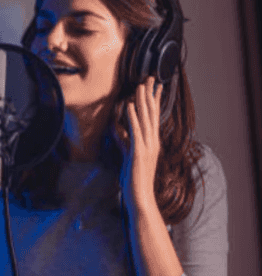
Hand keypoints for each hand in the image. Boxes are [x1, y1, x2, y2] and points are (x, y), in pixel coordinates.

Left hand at [114, 76, 162, 210]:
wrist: (140, 198)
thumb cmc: (133, 179)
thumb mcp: (128, 155)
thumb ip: (124, 141)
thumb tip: (119, 129)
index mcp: (151, 142)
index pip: (154, 117)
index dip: (154, 100)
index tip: (155, 86)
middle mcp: (152, 142)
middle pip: (152, 114)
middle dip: (150, 95)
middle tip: (151, 77)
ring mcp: (147, 147)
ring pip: (145, 119)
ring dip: (142, 101)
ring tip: (140, 85)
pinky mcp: (138, 152)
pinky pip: (135, 131)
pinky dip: (132, 117)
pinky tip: (130, 105)